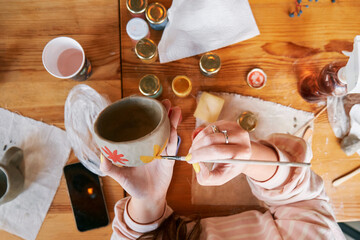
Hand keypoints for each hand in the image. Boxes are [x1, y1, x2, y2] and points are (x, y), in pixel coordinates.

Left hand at [100, 99, 180, 222]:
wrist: (148, 198)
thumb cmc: (133, 185)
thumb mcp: (120, 176)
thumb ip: (110, 168)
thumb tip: (101, 156)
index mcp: (139, 146)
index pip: (142, 126)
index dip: (145, 114)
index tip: (146, 102)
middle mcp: (150, 145)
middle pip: (157, 126)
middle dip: (162, 113)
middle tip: (165, 102)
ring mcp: (161, 151)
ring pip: (167, 132)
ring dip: (172, 120)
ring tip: (174, 109)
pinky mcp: (169, 159)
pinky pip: (172, 145)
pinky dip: (174, 135)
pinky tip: (175, 126)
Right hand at [189, 120, 278, 185]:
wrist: (240, 156)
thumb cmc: (229, 168)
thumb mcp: (220, 178)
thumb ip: (207, 178)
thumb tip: (197, 166)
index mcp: (242, 152)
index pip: (217, 151)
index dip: (200, 154)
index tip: (189, 160)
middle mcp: (241, 137)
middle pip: (211, 140)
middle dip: (196, 149)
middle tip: (189, 156)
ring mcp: (234, 127)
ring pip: (208, 132)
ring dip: (196, 142)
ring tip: (194, 152)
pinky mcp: (227, 123)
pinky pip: (208, 128)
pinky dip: (200, 137)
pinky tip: (200, 145)